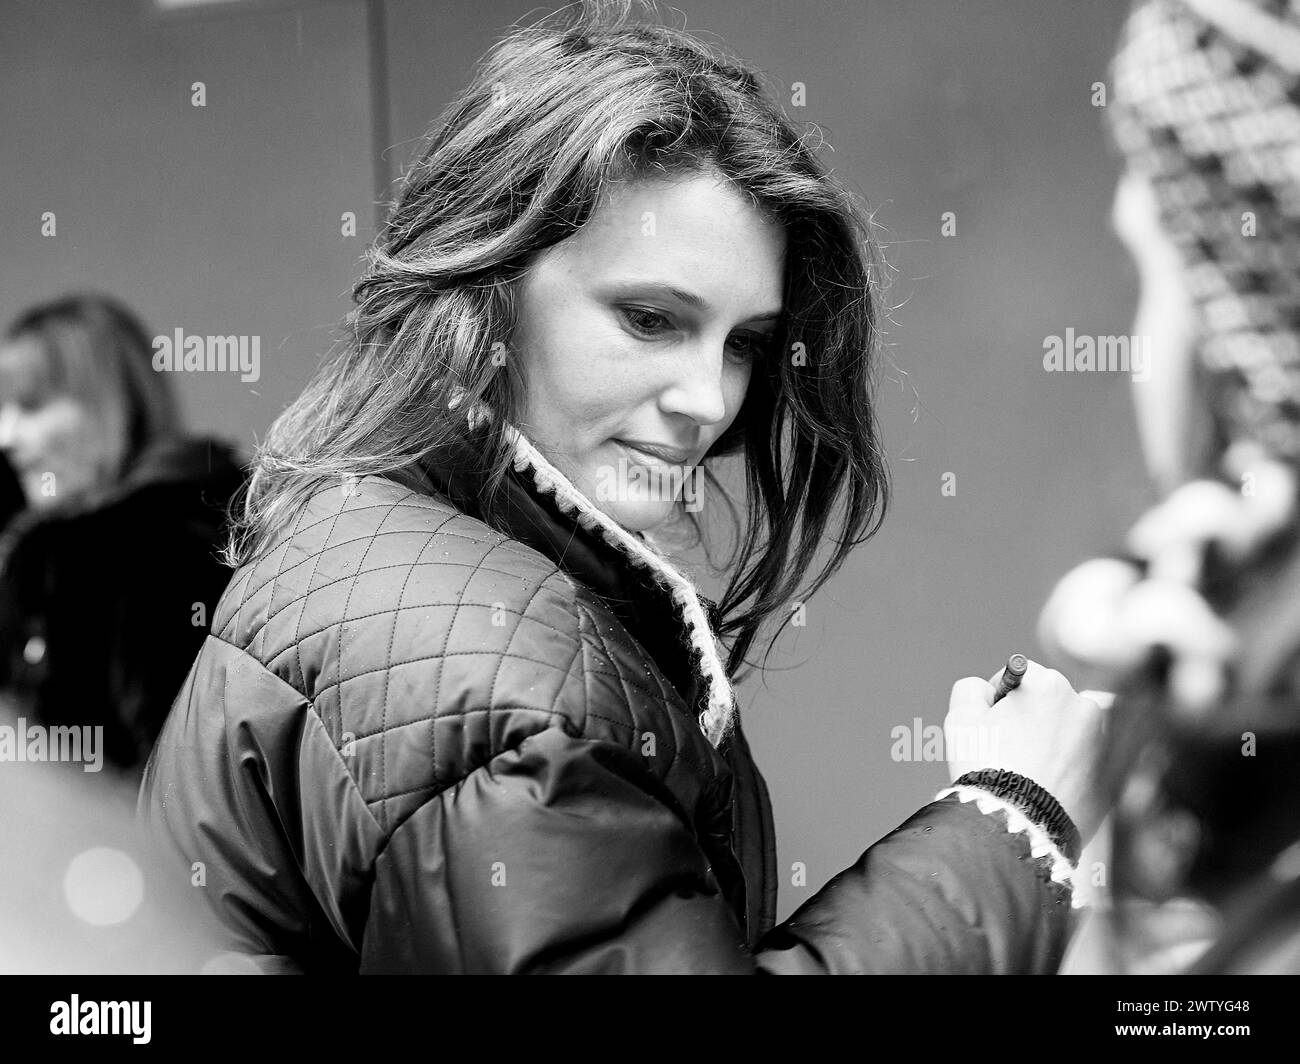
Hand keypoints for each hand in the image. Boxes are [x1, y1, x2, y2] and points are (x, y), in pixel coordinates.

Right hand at [946, 659, 1106, 843]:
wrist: (1021, 825)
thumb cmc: (988, 767)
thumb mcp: (961, 719)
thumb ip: (971, 689)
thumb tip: (985, 689)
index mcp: (1048, 685)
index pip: (1020, 674)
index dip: (999, 698)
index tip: (993, 725)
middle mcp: (1083, 705)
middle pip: (1049, 701)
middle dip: (1031, 717)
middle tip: (1010, 751)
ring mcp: (1104, 740)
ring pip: (1070, 729)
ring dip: (1054, 740)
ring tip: (1032, 772)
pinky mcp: (1114, 772)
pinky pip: (1087, 758)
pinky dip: (1072, 765)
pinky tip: (1051, 784)